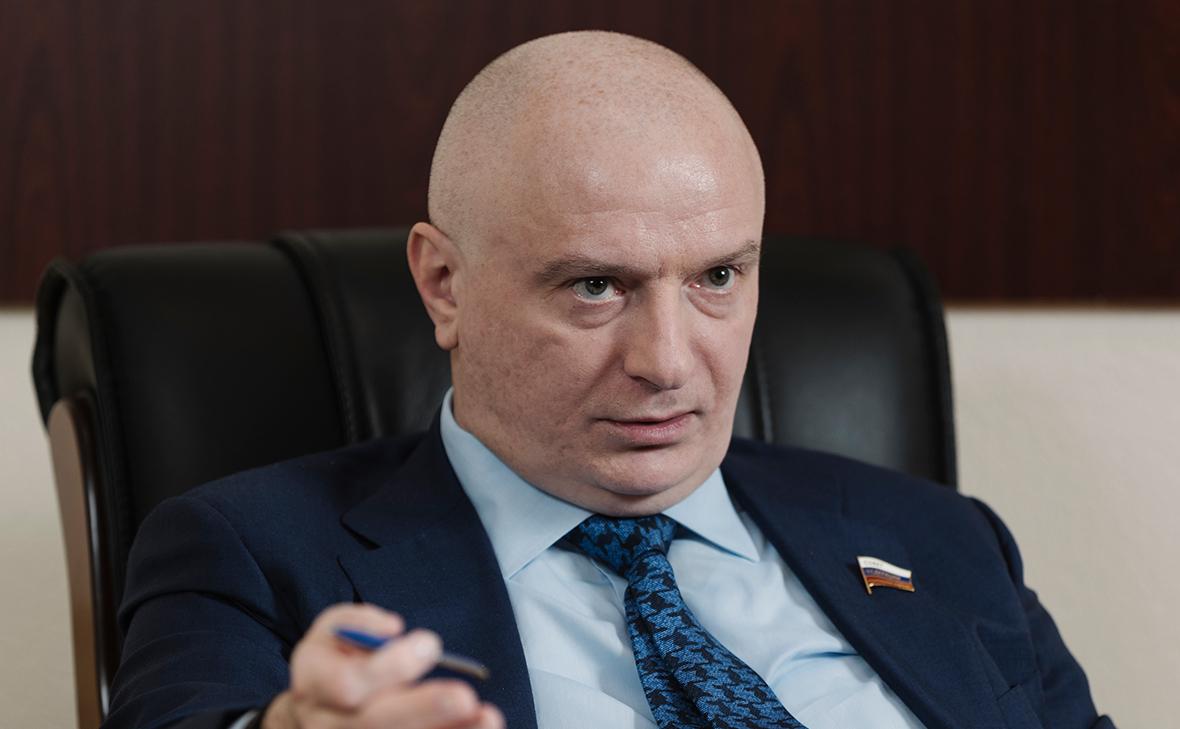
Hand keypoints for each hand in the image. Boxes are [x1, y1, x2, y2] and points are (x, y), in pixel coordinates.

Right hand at [263, 604, 504, 728]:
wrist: (315, 706)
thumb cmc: (334, 659)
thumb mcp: (334, 628)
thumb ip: (360, 622)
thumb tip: (393, 630)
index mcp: (314, 685)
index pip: (348, 684)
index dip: (390, 667)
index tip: (430, 642)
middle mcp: (327, 724)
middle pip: (374, 723)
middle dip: (423, 708)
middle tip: (464, 696)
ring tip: (488, 717)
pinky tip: (480, 726)